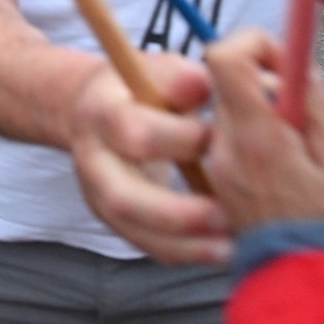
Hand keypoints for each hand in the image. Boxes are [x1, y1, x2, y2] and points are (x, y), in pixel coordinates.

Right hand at [68, 53, 231, 264]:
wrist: (97, 113)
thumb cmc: (141, 89)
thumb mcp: (158, 71)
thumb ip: (181, 78)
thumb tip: (203, 85)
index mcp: (102, 113)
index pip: (132, 131)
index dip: (177, 138)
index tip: (216, 138)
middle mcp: (93, 160)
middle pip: (121, 197)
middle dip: (176, 213)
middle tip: (225, 215)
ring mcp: (98, 195)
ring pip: (133, 231)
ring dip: (184, 245)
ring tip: (231, 246)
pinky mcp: (115, 220)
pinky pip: (147, 245)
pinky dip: (185, 253)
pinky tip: (221, 250)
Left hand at [204, 29, 323, 233]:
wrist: (323, 297)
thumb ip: (313, 101)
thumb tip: (292, 57)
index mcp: (254, 139)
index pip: (223, 57)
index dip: (256, 44)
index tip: (290, 61)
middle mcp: (223, 151)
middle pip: (229, 83)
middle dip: (271, 85)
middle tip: (313, 121)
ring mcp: (218, 172)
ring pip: (234, 112)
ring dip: (269, 117)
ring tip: (309, 156)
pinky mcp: (221, 188)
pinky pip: (236, 143)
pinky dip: (263, 142)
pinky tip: (294, 173)